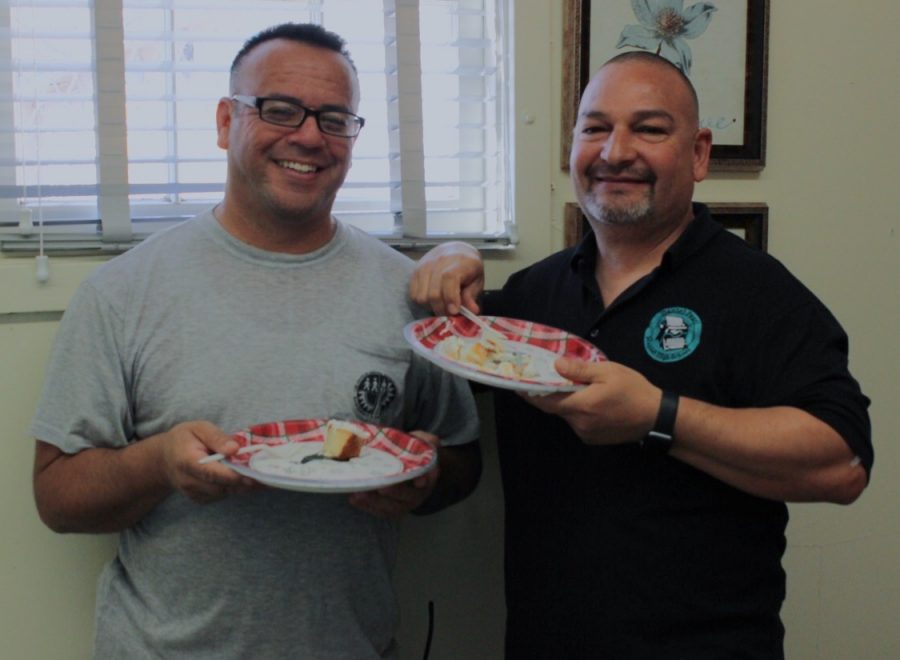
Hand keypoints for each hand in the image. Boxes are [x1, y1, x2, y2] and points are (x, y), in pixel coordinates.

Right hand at [160, 421, 257, 502]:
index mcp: (186, 461)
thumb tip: (235, 449)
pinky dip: (236, 488)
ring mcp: (193, 493)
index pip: (211, 472)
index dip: (233, 476)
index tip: (253, 475)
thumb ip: (216, 437)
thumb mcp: (199, 428)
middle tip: (267, 475)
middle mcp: (188, 481)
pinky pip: (221, 496)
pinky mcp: (199, 499)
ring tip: (264, 477)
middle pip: (220, 486)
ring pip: (223, 493)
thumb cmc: (184, 439)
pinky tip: (249, 480)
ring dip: (243, 486)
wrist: (163, 459)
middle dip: (244, 482)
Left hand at [348, 431, 440, 518]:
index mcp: (428, 476)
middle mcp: (418, 494)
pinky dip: (366, 506)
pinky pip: (379, 511)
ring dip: (374, 502)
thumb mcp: (424, 442)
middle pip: (407, 496)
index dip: (424, 480)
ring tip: (359, 493)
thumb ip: (423, 441)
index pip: (428, 479)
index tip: (419, 481)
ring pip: (391, 508)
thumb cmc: (416, 453)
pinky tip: (354, 498)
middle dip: (394, 492)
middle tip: (381, 487)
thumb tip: (417, 438)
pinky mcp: (390, 509)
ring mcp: (403, 504)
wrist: (411, 468)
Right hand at [409, 242, 484, 315]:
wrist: (456, 250)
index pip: (449, 278)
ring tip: (440, 306)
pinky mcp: (415, 271)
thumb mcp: (477, 280)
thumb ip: (472, 296)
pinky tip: (432, 301)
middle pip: (433, 292)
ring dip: (430, 306)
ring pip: (421, 296)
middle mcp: (439, 261)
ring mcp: (424, 266)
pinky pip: (413, 294)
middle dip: (441, 308)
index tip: (454, 311)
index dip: (450, 297)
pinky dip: (422, 302)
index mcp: (459, 262)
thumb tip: (472, 311)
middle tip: (449, 313)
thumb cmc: (468, 267)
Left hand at [521, 358, 661, 445]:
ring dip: (567, 403)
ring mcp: (585, 433)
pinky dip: (578, 412)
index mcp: (580, 406)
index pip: (545, 401)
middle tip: (544, 379)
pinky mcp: (593, 439)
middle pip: (555, 408)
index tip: (516, 384)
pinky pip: (578, 423)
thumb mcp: (608, 372)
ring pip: (567, 415)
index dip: (529, 392)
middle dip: (549, 394)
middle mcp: (579, 423)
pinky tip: (590, 402)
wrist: (656, 418)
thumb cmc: (634, 391)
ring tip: (576, 388)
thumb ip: (580, 370)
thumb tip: (556, 365)